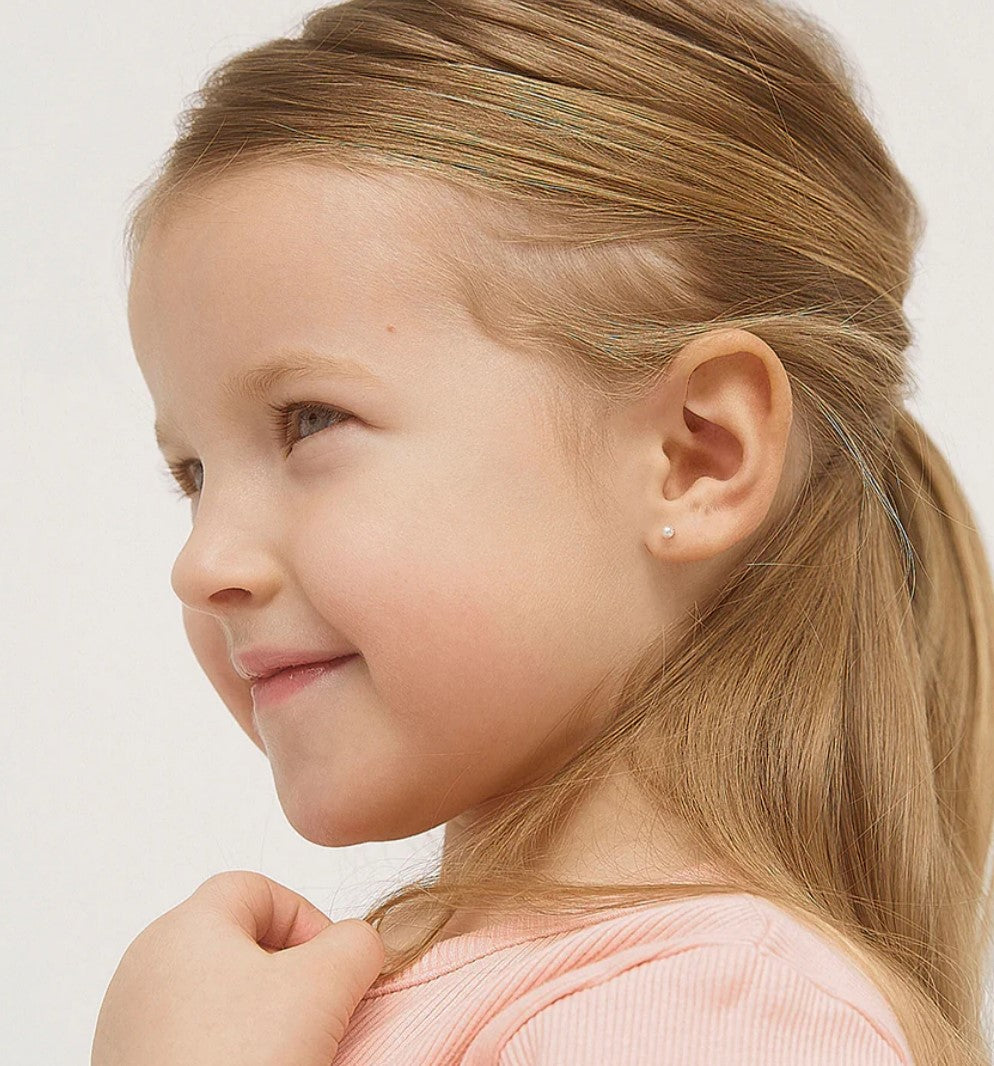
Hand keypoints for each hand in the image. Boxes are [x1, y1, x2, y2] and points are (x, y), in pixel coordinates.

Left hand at [91, 869, 384, 1065]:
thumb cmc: (242, 1061)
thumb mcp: (326, 983)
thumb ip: (356, 941)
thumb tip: (356, 945)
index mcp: (185, 925)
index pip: (260, 889)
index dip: (308, 919)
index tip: (333, 969)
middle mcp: (147, 964)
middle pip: (238, 943)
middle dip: (288, 975)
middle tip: (315, 1017)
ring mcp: (130, 1022)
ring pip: (217, 995)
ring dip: (260, 1017)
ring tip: (286, 1055)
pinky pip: (191, 1040)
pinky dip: (226, 1052)